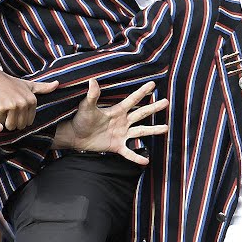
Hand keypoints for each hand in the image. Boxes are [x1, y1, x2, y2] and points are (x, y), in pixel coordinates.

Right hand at [0, 61, 57, 130]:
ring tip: (2, 109)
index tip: (14, 109)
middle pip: (20, 126)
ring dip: (4, 121)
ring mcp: (13, 106)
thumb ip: (43, 87)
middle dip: (12, 121)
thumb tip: (58, 83)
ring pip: (10, 126)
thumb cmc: (9, 83)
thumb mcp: (28, 85)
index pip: (28, 122)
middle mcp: (24, 103)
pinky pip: (0, 122)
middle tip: (7, 109)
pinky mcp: (1, 108)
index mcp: (32, 100)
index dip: (19, 118)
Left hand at [52, 80, 168, 164]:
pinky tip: (146, 161)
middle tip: (166, 102)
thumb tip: (92, 80)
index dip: (142, 92)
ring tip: (166, 128)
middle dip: (153, 108)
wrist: (75, 136)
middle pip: (141, 113)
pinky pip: (129, 152)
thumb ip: (92, 95)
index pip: (132, 100)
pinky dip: (136, 157)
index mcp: (117, 111)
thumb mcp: (87, 107)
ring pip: (141, 131)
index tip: (152, 84)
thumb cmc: (80, 119)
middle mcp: (122, 121)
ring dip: (153, 130)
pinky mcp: (117, 146)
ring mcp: (121, 134)